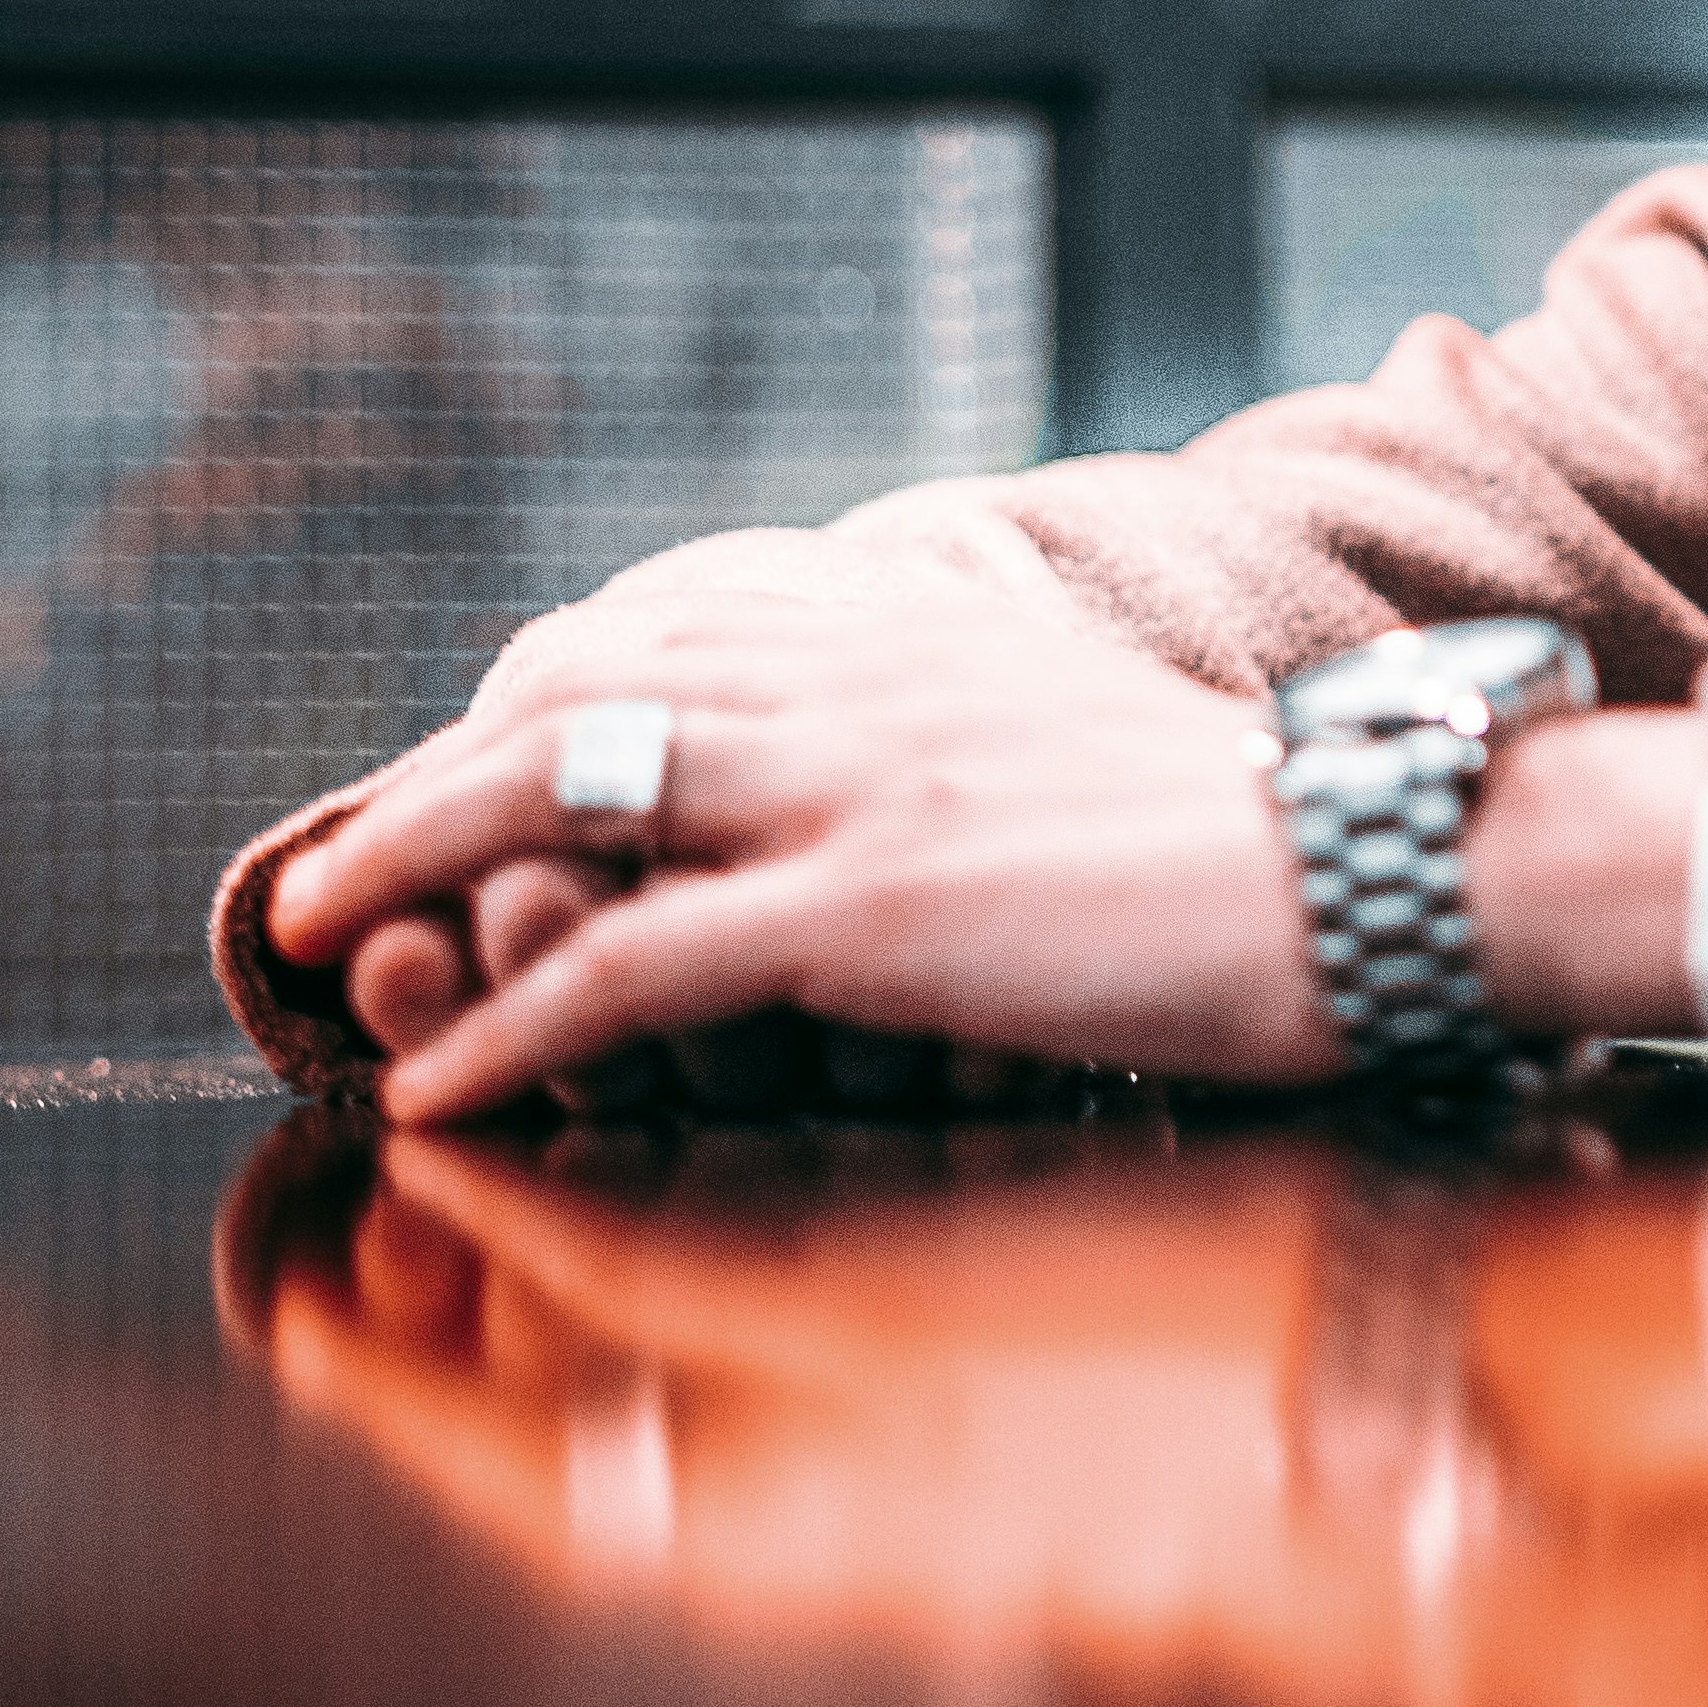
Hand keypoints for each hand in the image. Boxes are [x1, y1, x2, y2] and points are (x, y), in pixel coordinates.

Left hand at [269, 587, 1323, 1123]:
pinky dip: (510, 1029)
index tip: (462, 763)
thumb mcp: (1077, 733)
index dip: (528, 688)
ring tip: (317, 947)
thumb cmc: (1262, 833)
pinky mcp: (875, 906)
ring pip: (556, 792)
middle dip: (420, 776)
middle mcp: (861, 670)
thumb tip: (902, 759)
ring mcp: (858, 781)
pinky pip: (633, 963)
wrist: (1390, 861)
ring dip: (405, 870)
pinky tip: (441, 1092)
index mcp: (911, 621)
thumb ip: (958, 723)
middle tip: (331, 868)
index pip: (656, 613)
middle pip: (566, 685)